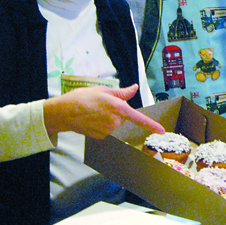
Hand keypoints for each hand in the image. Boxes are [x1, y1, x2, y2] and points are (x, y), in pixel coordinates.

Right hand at [43, 84, 164, 138]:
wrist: (63, 112)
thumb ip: (122, 92)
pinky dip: (102, 124)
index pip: (138, 118)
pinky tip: (91, 119)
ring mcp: (108, 130)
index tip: (161, 131)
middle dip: (117, 110)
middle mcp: (115, 121)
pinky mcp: (101, 136)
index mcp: (118, 108)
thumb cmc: (82, 97)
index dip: (151, 125)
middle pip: (124, 117)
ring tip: (94, 111)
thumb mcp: (103, 90)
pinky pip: (107, 129)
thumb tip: (134, 88)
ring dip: (109, 117)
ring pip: (115, 123)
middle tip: (102, 104)